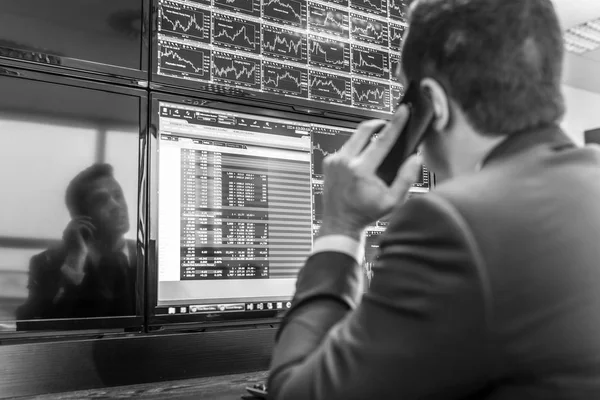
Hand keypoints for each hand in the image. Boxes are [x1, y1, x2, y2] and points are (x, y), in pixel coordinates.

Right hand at [62, 217, 94, 280]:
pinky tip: (92, 236)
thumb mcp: (81, 242)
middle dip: (83, 218)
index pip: (71, 223)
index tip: (87, 221)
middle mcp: (66, 231)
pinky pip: (83, 226)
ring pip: (80, 222)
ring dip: (88, 225)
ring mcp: (69, 230)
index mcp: (66, 234)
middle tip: (90, 219)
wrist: (76, 256)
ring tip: (94, 229)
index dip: (79, 220)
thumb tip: (88, 230)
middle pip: (74, 220)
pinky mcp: (74, 231)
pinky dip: (89, 230)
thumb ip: (82, 235)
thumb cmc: (79, 252)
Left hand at [319, 106, 422, 239]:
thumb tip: (415, 158)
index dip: (395, 123)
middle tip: (388, 123)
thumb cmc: (365, 213)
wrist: (340, 223)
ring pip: (353, 138)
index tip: (403, 111)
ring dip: (366, 138)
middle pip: (364, 130)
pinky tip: (362, 160)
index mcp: (361, 170)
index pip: (382, 140)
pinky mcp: (328, 162)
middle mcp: (345, 162)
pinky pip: (345, 148)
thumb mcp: (392, 201)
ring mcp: (334, 161)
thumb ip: (406, 178)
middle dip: (378, 123)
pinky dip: (356, 150)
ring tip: (377, 146)